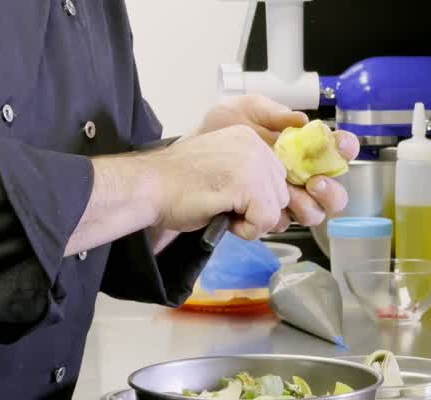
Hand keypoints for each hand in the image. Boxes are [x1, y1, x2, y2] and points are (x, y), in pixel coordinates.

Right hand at [150, 125, 289, 239]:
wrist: (149, 187)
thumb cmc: (178, 184)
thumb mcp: (223, 167)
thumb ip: (249, 173)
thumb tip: (275, 200)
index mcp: (248, 137)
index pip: (276, 177)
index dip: (257, 197)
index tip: (230, 198)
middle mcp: (255, 145)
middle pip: (281, 193)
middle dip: (258, 210)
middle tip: (226, 208)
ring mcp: (253, 163)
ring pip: (277, 209)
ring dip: (252, 221)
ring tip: (223, 211)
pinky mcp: (247, 185)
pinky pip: (266, 220)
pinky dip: (247, 230)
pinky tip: (224, 219)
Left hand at [195, 95, 357, 230]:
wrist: (185, 163)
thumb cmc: (216, 136)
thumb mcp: (240, 112)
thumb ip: (271, 112)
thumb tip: (301, 120)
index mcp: (303, 149)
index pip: (337, 150)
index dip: (345, 148)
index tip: (338, 145)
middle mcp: (302, 177)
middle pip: (335, 191)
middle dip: (330, 189)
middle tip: (313, 182)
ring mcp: (287, 200)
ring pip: (316, 212)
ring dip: (306, 206)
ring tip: (287, 195)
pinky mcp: (268, 216)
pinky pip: (284, 224)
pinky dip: (276, 218)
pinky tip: (261, 206)